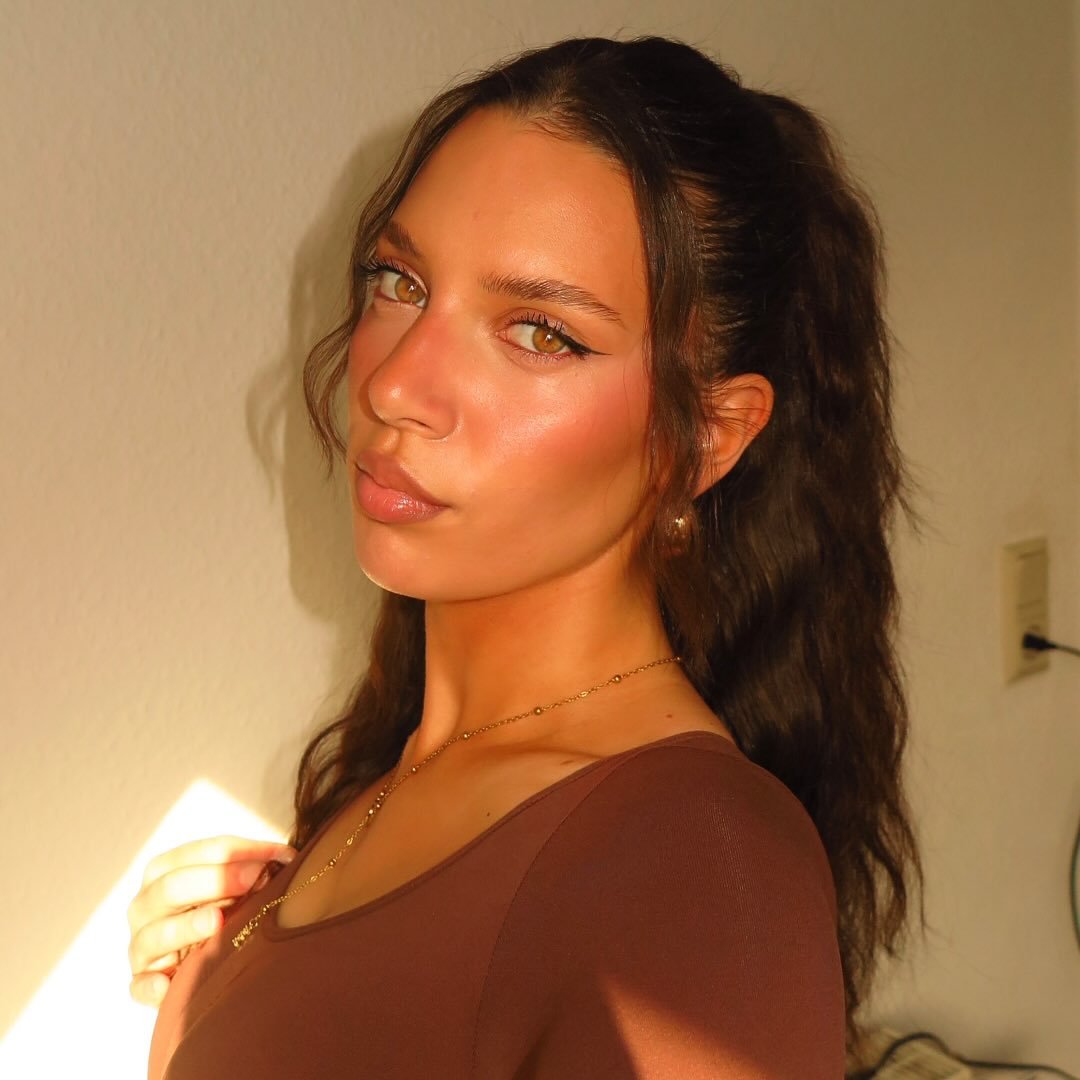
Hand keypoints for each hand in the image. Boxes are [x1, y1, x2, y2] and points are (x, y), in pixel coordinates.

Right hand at [127, 835, 296, 1007]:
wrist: (204, 959)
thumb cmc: (223, 910)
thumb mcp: (233, 886)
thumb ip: (251, 870)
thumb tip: (285, 857)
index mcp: (164, 872)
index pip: (196, 853)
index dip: (236, 852)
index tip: (278, 854)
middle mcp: (145, 905)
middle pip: (170, 887)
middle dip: (215, 879)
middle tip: (254, 878)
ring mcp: (142, 946)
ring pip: (153, 935)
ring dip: (185, 927)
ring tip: (217, 922)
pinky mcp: (143, 982)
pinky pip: (140, 985)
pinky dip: (150, 985)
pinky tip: (167, 985)